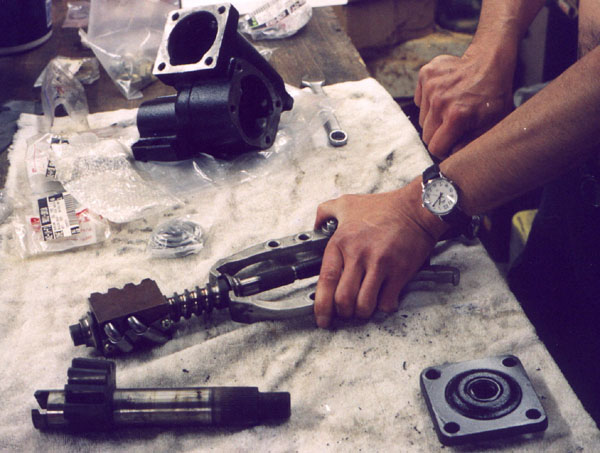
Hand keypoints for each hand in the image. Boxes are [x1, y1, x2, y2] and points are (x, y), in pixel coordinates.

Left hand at [313, 182, 446, 327]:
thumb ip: (325, 212)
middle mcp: (358, 254)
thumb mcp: (347, 203)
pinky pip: (387, 302)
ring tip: (364, 308)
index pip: (326, 280)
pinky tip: (383, 298)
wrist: (416, 208)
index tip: (321, 317)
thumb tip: (316, 226)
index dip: (321, 304)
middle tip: (346, 313)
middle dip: (343, 313)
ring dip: (363, 312)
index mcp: (342, 241)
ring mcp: (380, 264)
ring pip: (364, 305)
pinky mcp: (399, 272)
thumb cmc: (384, 208)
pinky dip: (383, 306)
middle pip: (344, 299)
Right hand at [414, 49, 514, 158]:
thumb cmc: (493, 95)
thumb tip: (450, 156)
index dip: (444, 149)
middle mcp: (440, 101)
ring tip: (451, 107)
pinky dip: (429, 101)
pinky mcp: (425, 74)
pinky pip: (419, 100)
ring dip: (434, 117)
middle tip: (453, 126)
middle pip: (426, 134)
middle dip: (438, 134)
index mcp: (456, 116)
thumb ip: (469, 145)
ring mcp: (431, 86)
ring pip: (422, 118)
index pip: (435, 147)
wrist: (490, 61)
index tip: (451, 143)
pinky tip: (445, 95)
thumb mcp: (491, 125)